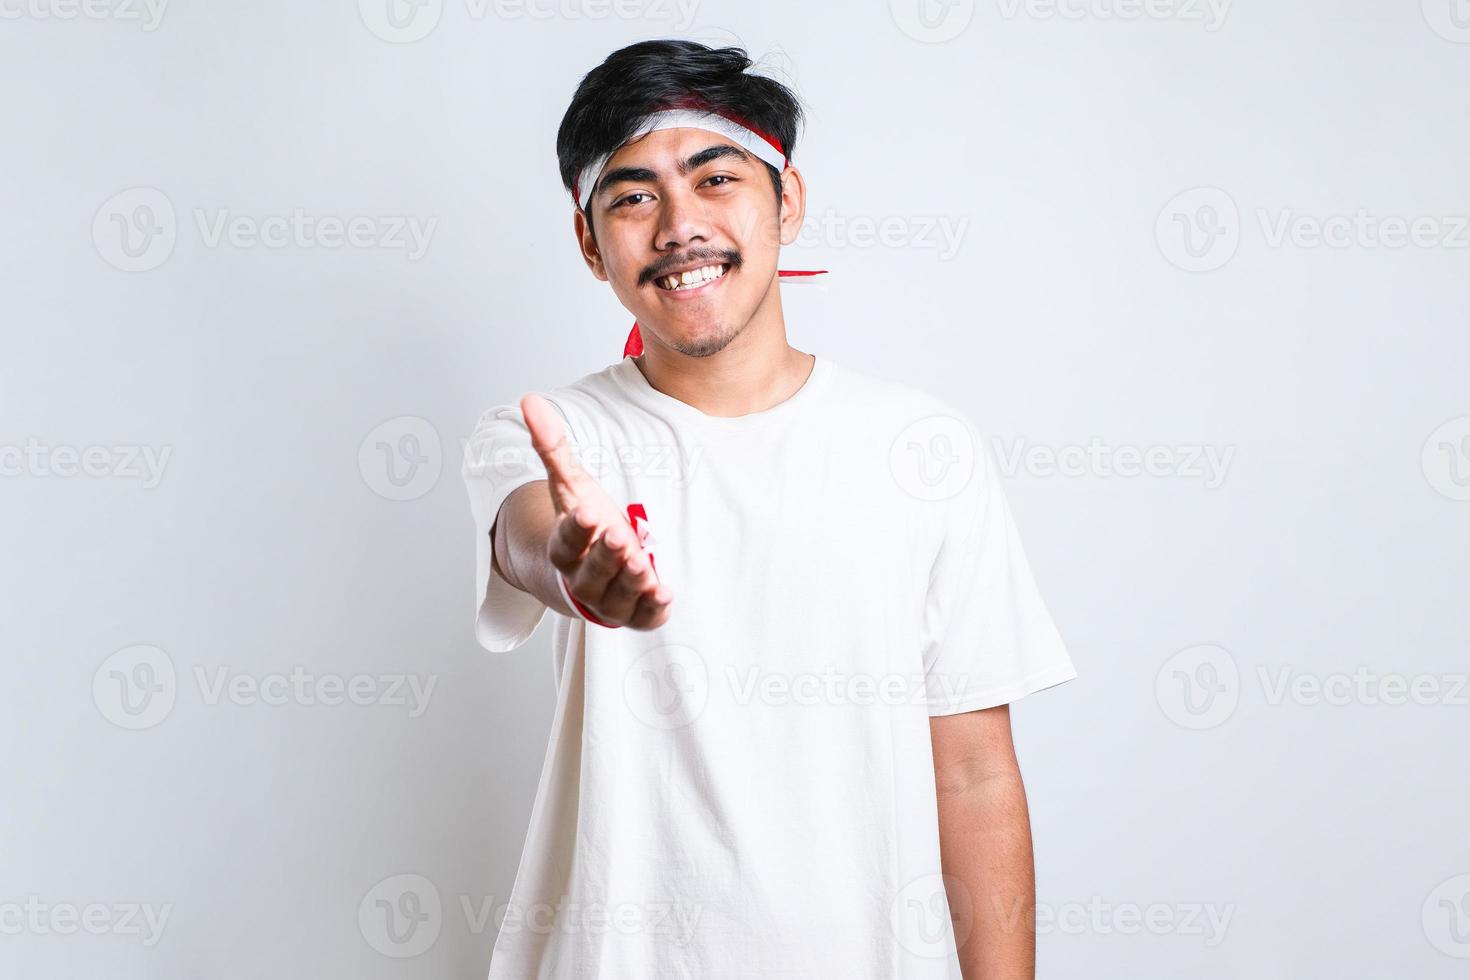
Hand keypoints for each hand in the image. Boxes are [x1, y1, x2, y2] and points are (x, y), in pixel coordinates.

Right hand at [521, 393, 671, 629]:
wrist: (592, 572)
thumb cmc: (584, 526)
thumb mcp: (571, 486)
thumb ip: (553, 448)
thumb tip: (531, 401)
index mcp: (565, 550)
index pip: (564, 544)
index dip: (574, 530)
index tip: (585, 512)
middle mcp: (583, 581)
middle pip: (590, 575)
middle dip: (605, 557)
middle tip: (619, 536)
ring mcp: (610, 601)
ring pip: (616, 598)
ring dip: (629, 581)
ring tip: (641, 562)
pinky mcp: (637, 614)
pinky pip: (643, 617)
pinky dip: (653, 609)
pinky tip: (665, 592)